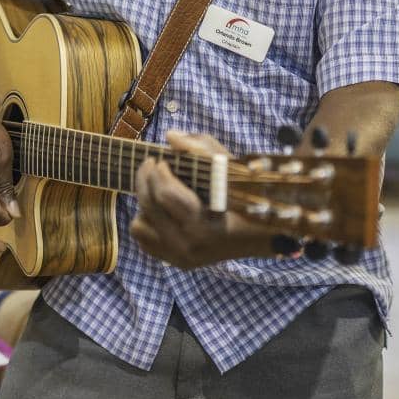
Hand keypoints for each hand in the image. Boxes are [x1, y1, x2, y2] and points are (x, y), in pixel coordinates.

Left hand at [130, 131, 275, 268]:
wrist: (259, 236)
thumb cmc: (244, 195)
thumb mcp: (228, 167)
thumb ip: (200, 148)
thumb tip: (170, 136)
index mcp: (205, 224)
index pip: (166, 194)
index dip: (159, 171)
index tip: (162, 159)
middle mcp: (189, 245)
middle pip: (149, 205)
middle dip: (146, 177)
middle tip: (151, 164)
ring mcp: (180, 257)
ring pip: (139, 223)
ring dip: (147, 203)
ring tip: (161, 192)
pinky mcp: (175, 262)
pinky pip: (143, 238)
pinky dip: (148, 222)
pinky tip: (163, 211)